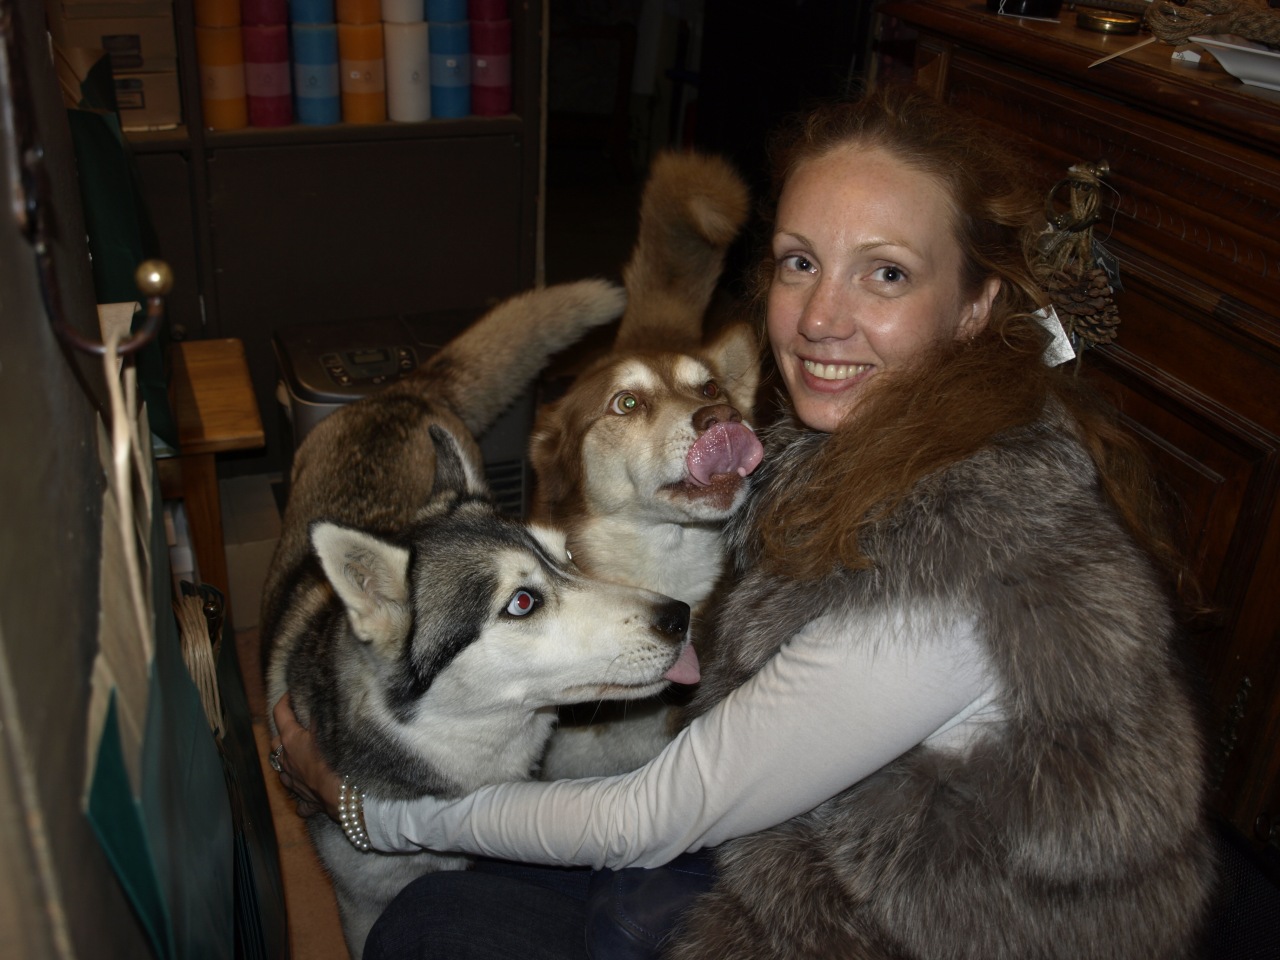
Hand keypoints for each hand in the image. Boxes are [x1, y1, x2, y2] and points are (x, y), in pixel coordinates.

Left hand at [270, 693, 340, 821]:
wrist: (344, 796)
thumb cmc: (336, 759)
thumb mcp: (329, 727)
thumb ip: (321, 711)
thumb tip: (317, 695)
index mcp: (291, 740)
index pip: (280, 714)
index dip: (284, 701)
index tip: (291, 694)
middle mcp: (286, 760)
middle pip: (276, 742)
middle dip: (283, 733)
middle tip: (297, 726)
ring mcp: (293, 781)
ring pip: (282, 769)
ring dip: (288, 760)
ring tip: (300, 755)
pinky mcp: (305, 800)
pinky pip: (299, 796)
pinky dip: (301, 789)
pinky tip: (308, 789)